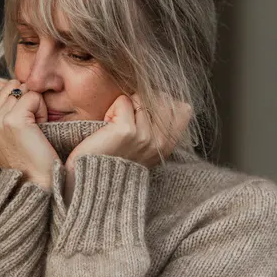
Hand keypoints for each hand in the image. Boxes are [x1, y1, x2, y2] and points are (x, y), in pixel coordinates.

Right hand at [0, 78, 60, 190]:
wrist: (37, 186)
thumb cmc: (31, 162)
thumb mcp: (10, 135)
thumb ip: (6, 111)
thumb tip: (15, 85)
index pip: (2, 86)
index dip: (20, 99)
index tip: (26, 125)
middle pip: (13, 85)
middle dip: (28, 100)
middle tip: (33, 128)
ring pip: (24, 89)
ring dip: (36, 106)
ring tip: (36, 130)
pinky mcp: (13, 120)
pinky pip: (33, 96)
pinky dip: (42, 110)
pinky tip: (40, 129)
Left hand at [67, 92, 192, 171]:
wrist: (94, 179)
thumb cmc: (115, 159)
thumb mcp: (145, 148)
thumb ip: (158, 127)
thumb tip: (162, 98)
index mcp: (168, 146)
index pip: (183, 108)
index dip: (163, 102)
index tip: (145, 114)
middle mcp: (160, 141)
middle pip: (161, 97)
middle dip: (141, 102)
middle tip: (126, 121)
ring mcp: (145, 136)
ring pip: (140, 98)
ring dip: (123, 107)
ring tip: (114, 127)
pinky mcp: (127, 131)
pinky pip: (123, 101)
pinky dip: (112, 109)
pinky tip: (107, 127)